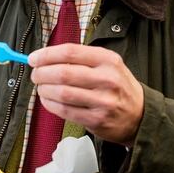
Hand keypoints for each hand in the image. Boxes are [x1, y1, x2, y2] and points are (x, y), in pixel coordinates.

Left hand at [29, 44, 144, 145]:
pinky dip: (50, 104)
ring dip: (44, 89)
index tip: (34, 58)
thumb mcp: (108, 65)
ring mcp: (102, 101)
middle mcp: (107, 79)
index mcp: (108, 60)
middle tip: (35, 74)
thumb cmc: (118, 87)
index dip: (47, 55)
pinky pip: (65, 110)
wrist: (139, 115)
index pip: (70, 52)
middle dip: (42, 73)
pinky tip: (47, 100)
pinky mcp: (96, 120)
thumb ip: (81, 59)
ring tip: (41, 87)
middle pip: (63, 73)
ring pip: (62, 93)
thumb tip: (46, 57)